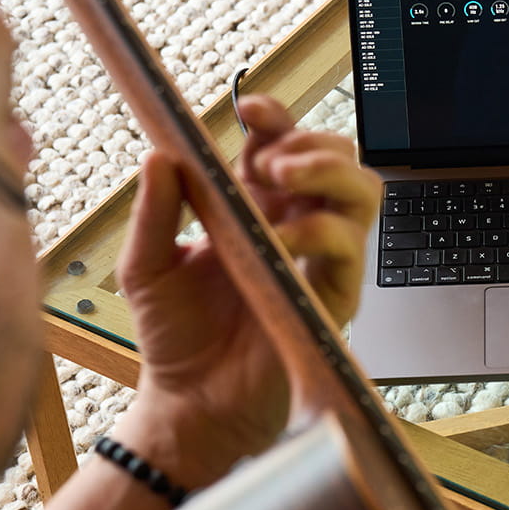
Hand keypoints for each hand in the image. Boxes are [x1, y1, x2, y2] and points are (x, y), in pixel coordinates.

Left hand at [113, 96, 380, 486]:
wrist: (189, 403)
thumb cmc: (174, 336)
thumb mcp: (146, 264)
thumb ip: (154, 211)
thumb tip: (160, 154)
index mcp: (257, 206)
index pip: (283, 143)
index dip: (275, 118)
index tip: (249, 106)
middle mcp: (297, 225)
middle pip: (339, 158)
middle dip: (312, 142)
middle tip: (270, 159)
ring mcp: (321, 260)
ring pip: (362, 193)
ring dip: (328, 173)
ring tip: (282, 178)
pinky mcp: (334, 297)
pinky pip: (348, 250)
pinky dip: (318, 232)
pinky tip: (281, 240)